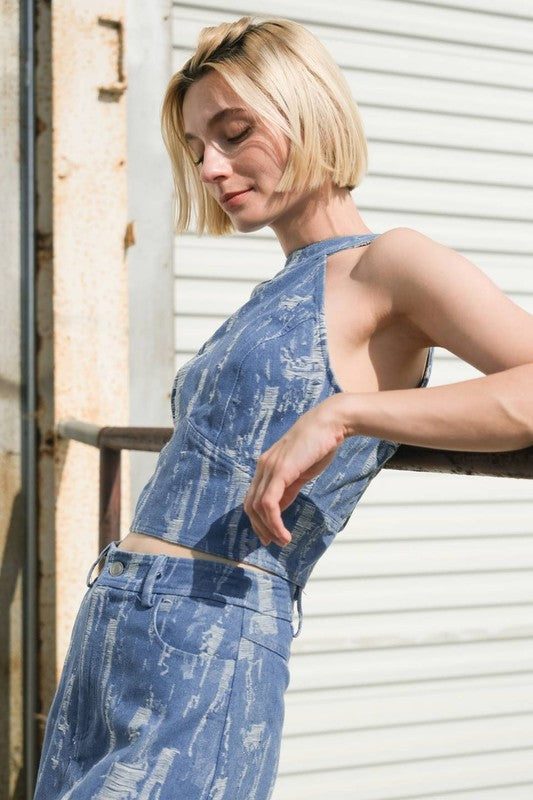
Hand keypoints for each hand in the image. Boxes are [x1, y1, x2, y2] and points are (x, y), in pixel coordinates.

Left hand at [243, 397, 345, 547]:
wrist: (330, 422)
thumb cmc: (320, 444)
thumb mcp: (300, 471)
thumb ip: (287, 488)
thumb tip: (278, 508)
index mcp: (267, 465)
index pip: (253, 498)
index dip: (258, 520)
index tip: (270, 535)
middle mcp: (263, 466)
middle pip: (250, 505)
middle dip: (260, 528)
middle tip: (273, 542)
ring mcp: (270, 468)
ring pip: (258, 507)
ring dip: (269, 529)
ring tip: (283, 541)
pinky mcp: (280, 471)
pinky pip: (269, 504)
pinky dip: (274, 523)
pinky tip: (285, 533)